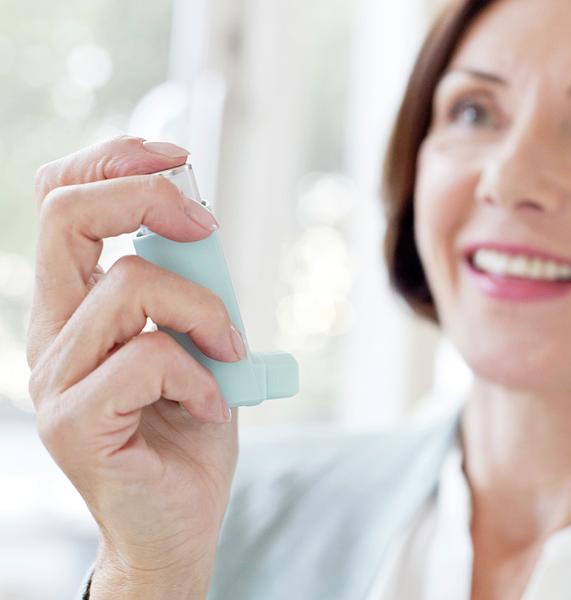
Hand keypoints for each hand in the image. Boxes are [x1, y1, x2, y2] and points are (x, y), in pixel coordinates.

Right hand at [27, 136, 241, 597]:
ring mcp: (54, 378)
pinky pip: (148, 359)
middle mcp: (51, 334)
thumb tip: (198, 224)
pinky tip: (208, 407)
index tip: (178, 158)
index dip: (113, 161)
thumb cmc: (190, 431)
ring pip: (129, 286)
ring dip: (205, 312)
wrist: (179, 523)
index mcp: (75, 307)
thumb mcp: (202, 342)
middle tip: (206, 227)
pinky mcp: (74, 422)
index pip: (60, 203)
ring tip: (228, 355)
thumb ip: (192, 287)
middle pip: (64, 215)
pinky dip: (200, 376)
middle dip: (145, 196)